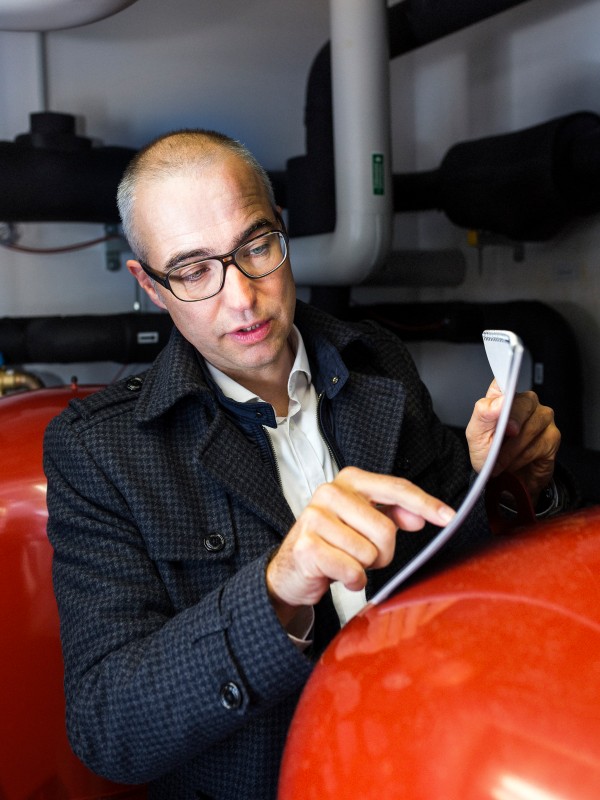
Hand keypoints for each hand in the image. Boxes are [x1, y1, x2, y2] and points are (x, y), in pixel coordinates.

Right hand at [265, 466, 455, 624]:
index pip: (396, 488)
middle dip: (382, 552)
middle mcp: (330, 492)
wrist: (292, 567)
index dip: (426, 503)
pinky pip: (352, 571)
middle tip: (362, 554)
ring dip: (364, 567)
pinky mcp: (307, 546)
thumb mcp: (364, 522)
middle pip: (386, 529)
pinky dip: (351, 580)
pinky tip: (336, 573)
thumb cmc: (333, 541)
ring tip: (345, 560)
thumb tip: (419, 517)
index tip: (449, 517)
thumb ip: (393, 514)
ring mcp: (315, 517)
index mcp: (349, 480)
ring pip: (369, 553)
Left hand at [466, 380, 560, 502]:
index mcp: (503, 396)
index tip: (501, 398)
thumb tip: (499, 401)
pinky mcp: (552, 436)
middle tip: (496, 446)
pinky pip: (538, 445)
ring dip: (511, 450)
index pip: (505, 379)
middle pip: (523, 403)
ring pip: (530, 428)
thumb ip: (483, 415)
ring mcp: (542, 417)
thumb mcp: (476, 435)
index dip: (504, 388)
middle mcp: (526, 402)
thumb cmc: (490, 452)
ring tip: (499, 461)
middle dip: (508, 427)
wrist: (504, 479)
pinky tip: (513, 463)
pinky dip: (521, 458)